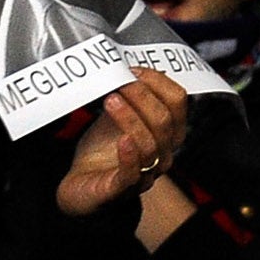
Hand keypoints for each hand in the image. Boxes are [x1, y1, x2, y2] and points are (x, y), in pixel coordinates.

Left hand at [54, 72, 188, 218]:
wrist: (80, 184)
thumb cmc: (102, 152)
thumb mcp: (117, 118)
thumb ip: (128, 98)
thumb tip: (131, 69)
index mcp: (169, 133)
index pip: (178, 102)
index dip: (159, 82)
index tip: (134, 70)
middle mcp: (164, 153)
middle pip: (166, 120)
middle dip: (143, 96)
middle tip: (121, 82)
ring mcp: (146, 173)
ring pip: (150, 143)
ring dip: (130, 118)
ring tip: (111, 100)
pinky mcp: (122, 190)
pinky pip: (133, 173)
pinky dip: (130, 154)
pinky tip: (122, 139)